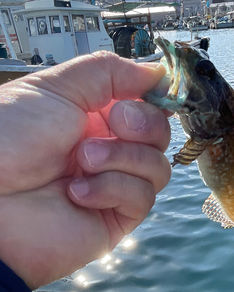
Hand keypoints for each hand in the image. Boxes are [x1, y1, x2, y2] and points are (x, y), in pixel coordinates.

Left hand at [0, 52, 170, 288]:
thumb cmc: (7, 139)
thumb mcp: (57, 87)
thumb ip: (111, 72)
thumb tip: (159, 72)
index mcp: (95, 117)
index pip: (148, 106)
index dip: (155, 99)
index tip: (152, 91)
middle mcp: (108, 149)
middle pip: (160, 135)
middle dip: (142, 125)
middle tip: (112, 124)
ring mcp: (113, 184)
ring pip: (158, 168)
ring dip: (122, 158)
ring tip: (82, 161)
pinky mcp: (114, 218)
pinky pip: (143, 198)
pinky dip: (112, 189)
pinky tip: (77, 192)